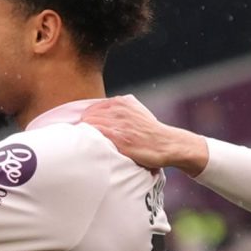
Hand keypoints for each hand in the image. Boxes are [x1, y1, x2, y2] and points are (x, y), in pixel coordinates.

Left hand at [81, 95, 208, 175]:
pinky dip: (91, 143)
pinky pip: (95, 137)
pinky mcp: (119, 138)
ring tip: (87, 146)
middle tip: (84, 141)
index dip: (87, 121)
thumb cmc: (149, 132)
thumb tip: (96, 114)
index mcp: (121, 101)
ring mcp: (118, 123)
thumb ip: (117, 110)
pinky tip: (93, 149)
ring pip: (88, 126)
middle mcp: (118, 109)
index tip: (86, 131)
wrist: (167, 144)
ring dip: (85, 136)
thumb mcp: (135, 112)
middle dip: (83, 129)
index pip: (91, 109)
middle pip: (87, 117)